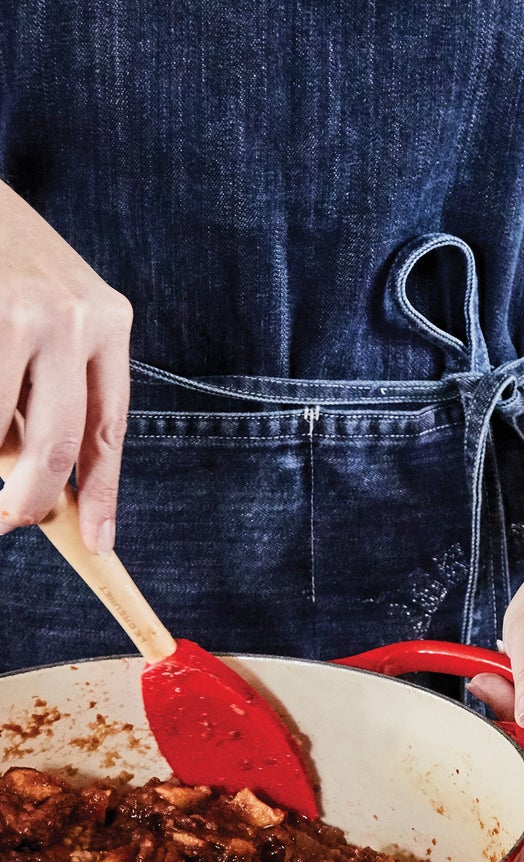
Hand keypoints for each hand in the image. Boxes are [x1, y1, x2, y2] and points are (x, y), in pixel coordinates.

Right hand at [0, 182, 132, 550]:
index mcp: (107, 320)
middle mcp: (73, 317)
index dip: (101, 493)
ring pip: (1, 430)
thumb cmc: (0, 254)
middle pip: (60, 445)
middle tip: (7, 521)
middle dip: (28, 499)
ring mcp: (23, 314)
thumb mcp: (45, 307)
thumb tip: (38, 469)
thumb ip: (51, 378)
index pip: (110, 428)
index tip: (98, 542)